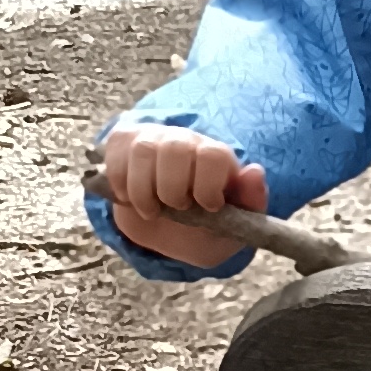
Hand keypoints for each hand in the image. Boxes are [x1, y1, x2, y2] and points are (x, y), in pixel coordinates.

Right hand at [88, 122, 270, 269]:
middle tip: (175, 209)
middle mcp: (185, 140)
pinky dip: (119, 185)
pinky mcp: (124, 142)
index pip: (214, 154)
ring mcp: (153, 138)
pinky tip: (131, 199)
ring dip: (143, 191)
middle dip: (172, 189)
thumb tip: (255, 171)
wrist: (166, 231)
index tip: (208, 207)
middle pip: (176, 148)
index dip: (208, 185)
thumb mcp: (232, 228)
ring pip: (143, 150)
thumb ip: (250, 202)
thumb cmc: (203, 228)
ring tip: (151, 211)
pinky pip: (115, 153)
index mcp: (216, 157)